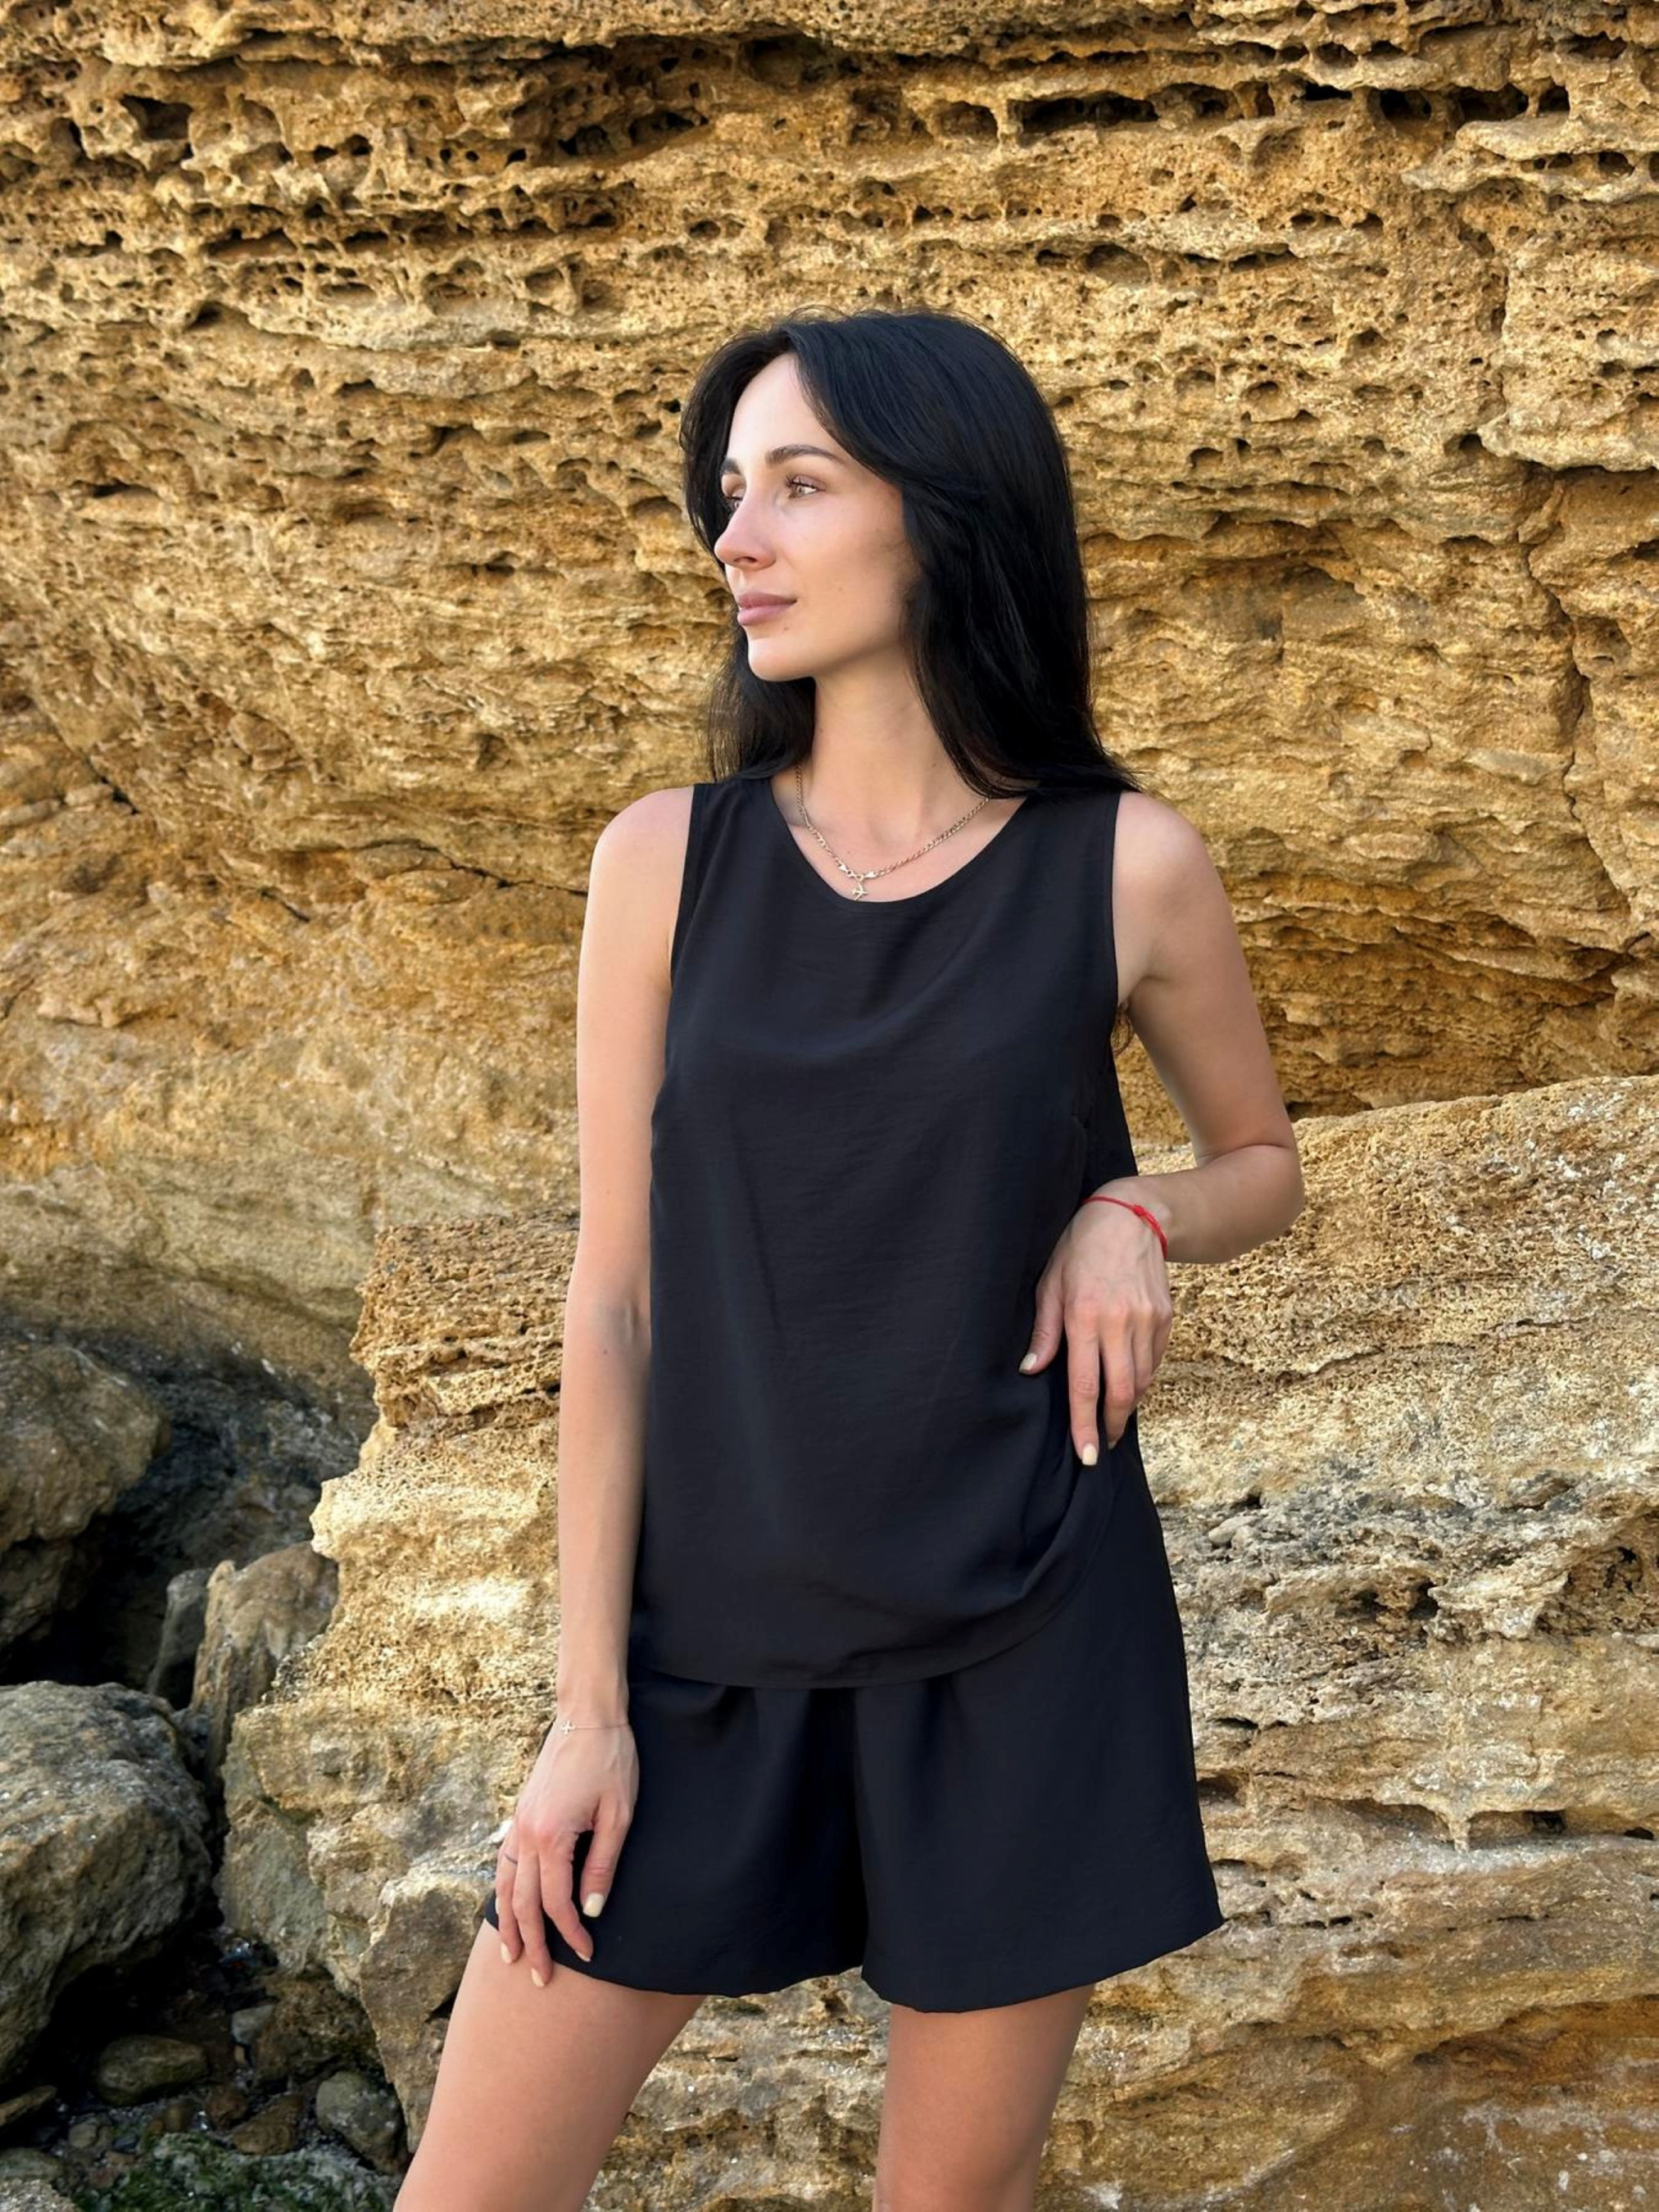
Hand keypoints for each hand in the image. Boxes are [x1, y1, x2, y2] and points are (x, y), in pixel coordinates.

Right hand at [493, 1718, 637, 1984]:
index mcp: (552, 1836)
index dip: (570, 1933)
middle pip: (523, 1903)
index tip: (587, 1954)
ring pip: (505, 1885)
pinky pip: (504, 1862)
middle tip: (540, 1979)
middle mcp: (527, 1833)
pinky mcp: (521, 1814)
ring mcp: (519, 1823)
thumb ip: (602, 1866)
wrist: (588, 1716)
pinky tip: (506, 1906)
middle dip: (533, 1943)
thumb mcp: (618, 1815)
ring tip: (511, 1955)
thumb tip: (592, 1912)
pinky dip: (502, 1890)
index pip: (556, 1902)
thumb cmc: (611, 1761)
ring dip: (509, 1923)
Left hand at [1018, 1182, 1171, 1457]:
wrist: (1130, 1217)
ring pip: (1142, 1381)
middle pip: (1121, 1392)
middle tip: (1099, 1446)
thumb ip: (1044, 1331)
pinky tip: (1127, 1383)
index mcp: (1084, 1316)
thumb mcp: (1050, 1283)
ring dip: (1126, 1405)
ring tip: (1110, 1416)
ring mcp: (1147, 1321)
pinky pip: (1154, 1361)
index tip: (1085, 1455)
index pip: (1086, 1385)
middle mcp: (1119, 1322)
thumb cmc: (1079, 1249)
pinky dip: (1141, 1379)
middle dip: (1109, 1426)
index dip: (1084, 1425)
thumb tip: (1031, 1370)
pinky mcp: (1165, 1318)